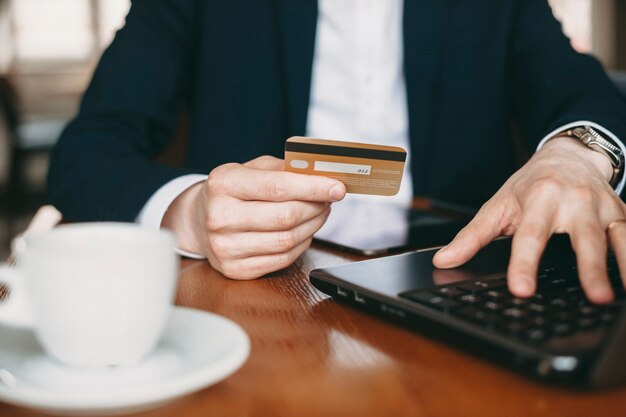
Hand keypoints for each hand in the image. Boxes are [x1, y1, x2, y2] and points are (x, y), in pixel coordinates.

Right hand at [163, 156, 345, 278]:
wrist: (198, 221)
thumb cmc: (231, 192)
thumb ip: (283, 168)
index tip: (338, 187)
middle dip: (316, 207)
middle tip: (329, 199)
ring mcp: (225, 247)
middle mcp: (220, 217)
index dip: (313, 187)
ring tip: (319, 213)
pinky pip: (282, 259)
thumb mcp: (249, 169)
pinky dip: (301, 244)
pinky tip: (304, 231)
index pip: (278, 187)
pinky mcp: (234, 269)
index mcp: (224, 184)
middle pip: (286, 216)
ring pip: (287, 240)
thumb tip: (322, 174)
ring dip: (313, 226)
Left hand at [433, 136, 625, 303]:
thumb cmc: (530, 184)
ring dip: (625, 265)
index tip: (522, 289)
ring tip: (622, 295)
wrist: (568, 155)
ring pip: (618, 238)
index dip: (524, 264)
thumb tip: (443, 261)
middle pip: (583, 238)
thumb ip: (472, 236)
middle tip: (595, 296)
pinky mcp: (623, 215)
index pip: (530, 236)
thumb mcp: (498, 205)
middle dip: (590, 267)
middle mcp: (575, 201)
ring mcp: (603, 208)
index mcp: (540, 198)